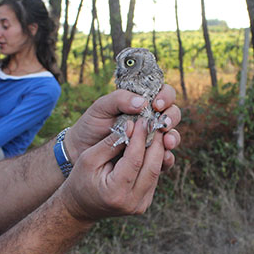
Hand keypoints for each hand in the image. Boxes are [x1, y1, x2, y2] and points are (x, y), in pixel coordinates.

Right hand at [58, 116, 167, 221]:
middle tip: (154, 123)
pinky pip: (154, 176)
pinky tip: (151, 145)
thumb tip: (131, 125)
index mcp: (115, 192)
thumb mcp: (89, 159)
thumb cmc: (80, 180)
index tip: (142, 120)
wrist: (81, 207)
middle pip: (153, 166)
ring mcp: (141, 204)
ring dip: (158, 150)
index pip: (135, 160)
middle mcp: (132, 202)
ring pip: (157, 171)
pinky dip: (154, 159)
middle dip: (156, 142)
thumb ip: (110, 143)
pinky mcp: (145, 202)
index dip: (140, 137)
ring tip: (154, 131)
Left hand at [65, 84, 180, 171]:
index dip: (165, 96)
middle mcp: (150, 120)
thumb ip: (119, 99)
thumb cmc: (91, 125)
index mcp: (141, 103)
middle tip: (163, 122)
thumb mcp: (101, 107)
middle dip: (171, 117)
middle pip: (172, 114)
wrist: (80, 151)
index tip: (156, 104)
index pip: (163, 94)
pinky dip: (168, 157)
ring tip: (166, 141)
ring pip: (172, 135)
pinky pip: (165, 158)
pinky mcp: (149, 159)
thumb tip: (142, 102)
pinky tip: (164, 157)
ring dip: (173, 137)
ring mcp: (151, 139)